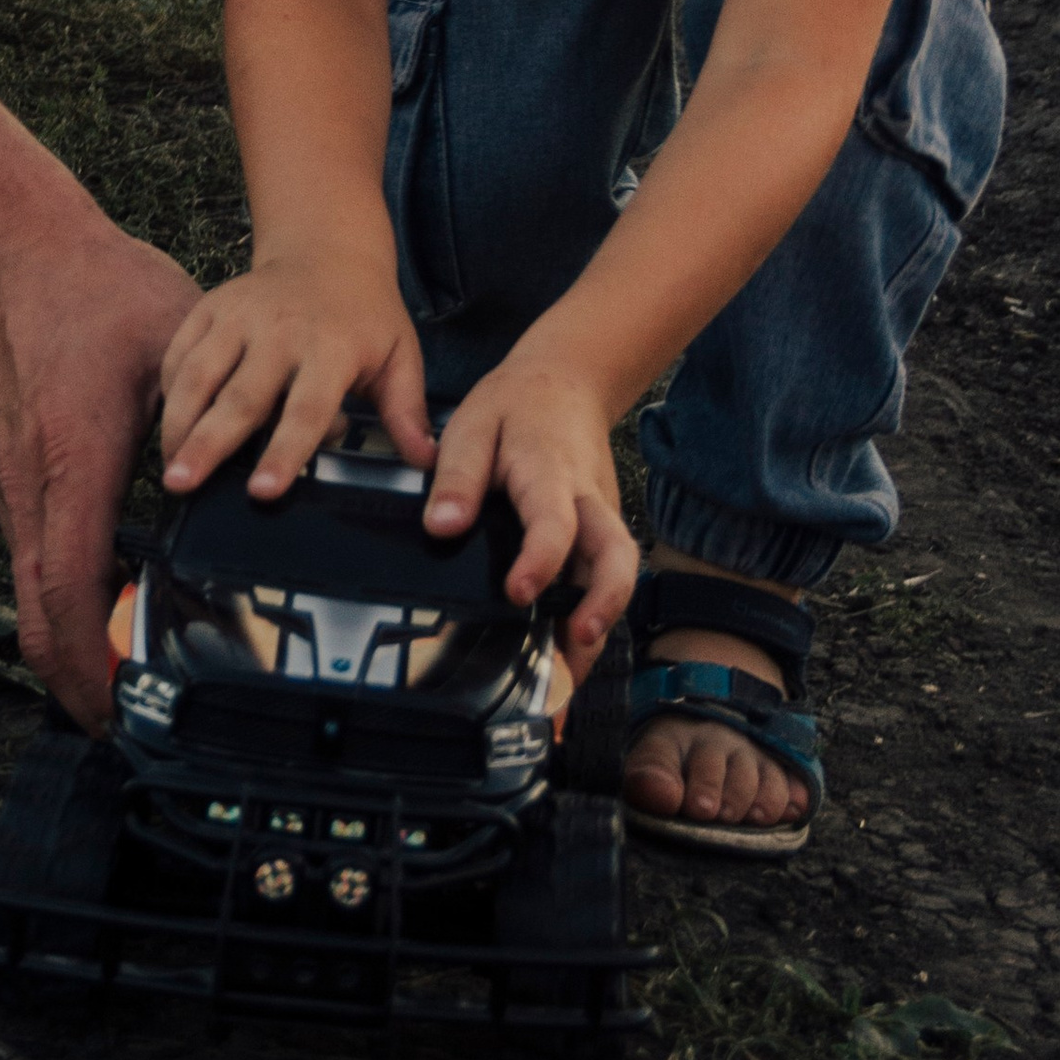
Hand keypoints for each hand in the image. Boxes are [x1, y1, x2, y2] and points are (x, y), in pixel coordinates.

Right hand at [0, 221, 198, 729]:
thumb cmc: (99, 293)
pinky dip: (63, 603)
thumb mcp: (177, 350)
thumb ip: (214, 421)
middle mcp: (31, 491)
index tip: (125, 715)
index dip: (94, 670)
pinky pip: (34, 562)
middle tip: (131, 723)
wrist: (16, 253)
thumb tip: (268, 474)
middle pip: (37, 622)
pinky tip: (112, 607)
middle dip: (77, 684)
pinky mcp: (16, 476)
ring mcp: (14, 487)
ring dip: (70, 647)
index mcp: (73, 469)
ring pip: (30, 596)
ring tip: (127, 682)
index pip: (73, 598)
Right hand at [159, 255, 428, 498]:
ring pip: (198, 374)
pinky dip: (169, 390)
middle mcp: (280, 331)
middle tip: (182, 485)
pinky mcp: (210, 307)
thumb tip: (428, 464)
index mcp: (331, 348)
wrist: (327, 248)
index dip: (285, 451)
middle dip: (209, 444)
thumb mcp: (399, 356)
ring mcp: (239, 316)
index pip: (306, 409)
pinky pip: (179, 351)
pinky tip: (169, 425)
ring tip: (168, 470)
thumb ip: (407, 412)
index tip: (263, 491)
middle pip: (240, 397)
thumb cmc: (366, 315)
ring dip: (178, 422)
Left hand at [424, 353, 638, 674]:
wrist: (567, 381)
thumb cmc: (515, 406)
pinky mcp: (602, 530)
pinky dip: (594, 615)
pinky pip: (605, 575)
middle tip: (577, 643)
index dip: (541, 560)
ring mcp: (602, 516)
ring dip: (600, 622)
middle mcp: (588, 499)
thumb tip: (442, 528)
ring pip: (617, 571)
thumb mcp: (472, 424)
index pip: (555, 521)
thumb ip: (457, 475)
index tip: (518, 592)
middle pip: (616, 554)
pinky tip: (567, 656)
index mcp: (550, 472)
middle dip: (604, 602)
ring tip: (570, 678)